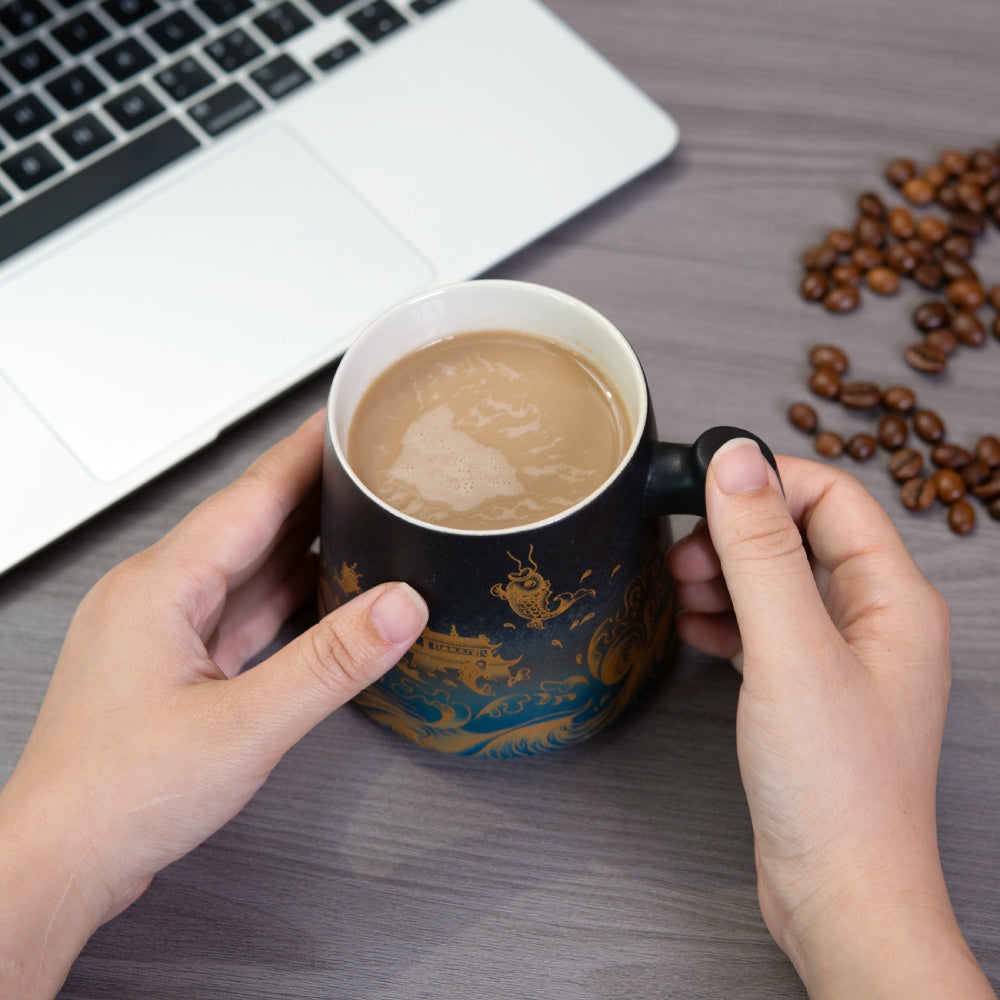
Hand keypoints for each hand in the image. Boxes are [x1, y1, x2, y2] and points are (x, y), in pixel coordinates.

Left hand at [0, 410, 427, 998]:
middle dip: (312, 493)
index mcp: (161, 586)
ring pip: (246, 570)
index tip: (342, 421)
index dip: (302, 454)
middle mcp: (157, 597)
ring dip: (302, 545)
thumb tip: (397, 608)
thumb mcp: (245, 724)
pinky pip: (240, 613)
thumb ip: (331, 661)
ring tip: (359, 521)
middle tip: (368, 466)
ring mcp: (163, 633)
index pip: (249, 496)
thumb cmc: (116, 795)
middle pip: (250, 525)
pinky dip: (284, 599)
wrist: (58, 862)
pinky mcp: (174, 669)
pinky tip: (320, 595)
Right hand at [667, 440, 994, 998]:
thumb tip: (737, 461)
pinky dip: (726, 619)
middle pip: (802, 536)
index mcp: (894, 599)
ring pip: (779, 582)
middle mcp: (874, 622)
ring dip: (726, 575)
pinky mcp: (807, 692)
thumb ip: (760, 552)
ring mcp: (840, 659)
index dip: (769, 483)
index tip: (705, 490)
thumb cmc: (835, 786)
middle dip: (737, 533)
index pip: (834, 498)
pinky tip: (694, 629)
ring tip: (681, 589)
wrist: (838, 893)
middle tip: (684, 552)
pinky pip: (765, 628)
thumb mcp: (790, 650)